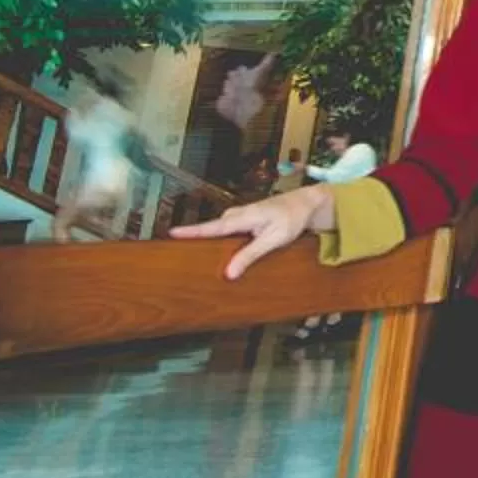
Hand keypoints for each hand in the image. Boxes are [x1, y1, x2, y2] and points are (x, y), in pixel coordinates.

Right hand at [171, 186, 331, 280]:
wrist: (306, 204)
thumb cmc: (292, 219)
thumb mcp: (274, 239)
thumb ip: (251, 255)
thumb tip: (229, 273)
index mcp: (243, 218)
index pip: (212, 227)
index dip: (191, 232)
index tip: (172, 233)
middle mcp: (238, 215)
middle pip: (211, 230)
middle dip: (193, 238)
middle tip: (174, 250)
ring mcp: (240, 216)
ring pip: (218, 230)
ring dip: (207, 239)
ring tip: (191, 254)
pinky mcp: (243, 219)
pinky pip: (225, 230)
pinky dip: (219, 238)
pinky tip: (217, 251)